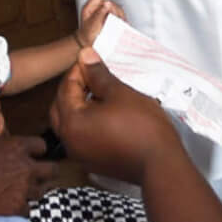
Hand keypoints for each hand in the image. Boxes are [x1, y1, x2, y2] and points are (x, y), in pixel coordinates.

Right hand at [0, 129, 46, 217]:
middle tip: (39, 173)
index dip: (36, 149)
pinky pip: (30, 208)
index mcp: (18, 147)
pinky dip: (24, 206)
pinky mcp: (16, 207)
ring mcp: (22, 189)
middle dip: (47, 170)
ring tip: (28, 188)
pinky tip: (16, 203)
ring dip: (36, 188)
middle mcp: (25, 168)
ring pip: (43, 190)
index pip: (42, 146)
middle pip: (52, 169)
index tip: (32, 153)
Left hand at [52, 50, 182, 184]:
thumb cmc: (142, 127)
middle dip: (73, 88)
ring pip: (70, 123)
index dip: (79, 70)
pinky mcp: (93, 162)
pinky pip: (81, 137)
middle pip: (61, 107)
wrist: (161, 165)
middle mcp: (69, 140)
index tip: (92, 59)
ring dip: (79, 106)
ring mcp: (80, 154)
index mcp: (71, 122)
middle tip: (92, 75)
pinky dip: (87, 122)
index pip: (66, 88)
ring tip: (99, 92)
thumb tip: (85, 56)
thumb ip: (98, 75)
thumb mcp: (120, 93)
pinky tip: (105, 113)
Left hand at [73, 0, 122, 48]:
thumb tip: (108, 3)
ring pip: (116, 8)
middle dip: (115, 10)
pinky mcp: (108, 16)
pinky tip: (122, 23)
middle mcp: (97, 7)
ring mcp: (103, 11)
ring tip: (119, 24)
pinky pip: (117, 14)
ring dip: (119, 15)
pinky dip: (121, 18)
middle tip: (116, 20)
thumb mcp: (92, 24)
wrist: (87, 42)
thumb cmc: (87, 34)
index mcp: (90, 6)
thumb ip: (100, 14)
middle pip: (110, 3)